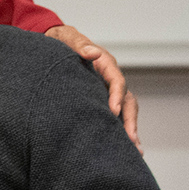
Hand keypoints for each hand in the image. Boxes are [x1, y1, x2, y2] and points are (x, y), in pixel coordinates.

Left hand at [46, 24, 139, 148]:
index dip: (117, 96)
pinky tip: (121, 148)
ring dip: (129, 129)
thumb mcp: (68, 38)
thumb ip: (79, 44)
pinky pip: (112, 115)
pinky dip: (118, 129)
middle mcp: (109, 79)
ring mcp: (106, 90)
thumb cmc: (62, 40)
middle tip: (131, 141)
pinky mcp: (98, 98)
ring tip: (134, 152)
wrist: (54, 41)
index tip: (113, 112)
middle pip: (127, 100)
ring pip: (124, 111)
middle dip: (130, 120)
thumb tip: (92, 53)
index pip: (117, 81)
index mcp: (105, 64)